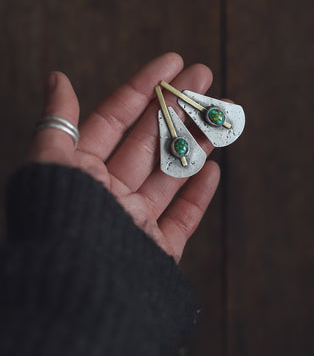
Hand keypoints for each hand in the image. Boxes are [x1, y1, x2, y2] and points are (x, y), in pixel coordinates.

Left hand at [26, 53, 219, 262]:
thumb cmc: (57, 221)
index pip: (116, 119)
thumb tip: (56, 76)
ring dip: (198, 142)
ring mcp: (136, 221)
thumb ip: (58, 121)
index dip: (144, 87)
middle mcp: (110, 192)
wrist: (73, 294)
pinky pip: (182, 220)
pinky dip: (198, 196)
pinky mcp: (157, 251)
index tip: (173, 62)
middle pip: (150, 140)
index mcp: (82, 170)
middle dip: (179, 106)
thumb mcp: (48, 162)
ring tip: (222, 113)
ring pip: (172, 174)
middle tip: (206, 78)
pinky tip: (212, 169)